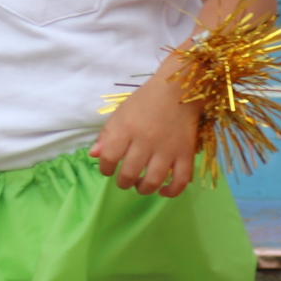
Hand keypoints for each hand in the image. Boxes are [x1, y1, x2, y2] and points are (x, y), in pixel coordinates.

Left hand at [90, 74, 201, 196]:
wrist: (178, 89)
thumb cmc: (146, 101)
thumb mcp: (120, 113)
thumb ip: (106, 135)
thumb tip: (94, 155)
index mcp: (126, 129)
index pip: (109, 158)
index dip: (105, 168)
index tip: (109, 169)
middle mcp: (146, 141)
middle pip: (130, 173)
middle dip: (123, 182)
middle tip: (125, 180)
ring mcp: (167, 149)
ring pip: (153, 180)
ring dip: (143, 189)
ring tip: (140, 185)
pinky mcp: (186, 153)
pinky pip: (180, 180)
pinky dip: (171, 191)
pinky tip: (163, 191)